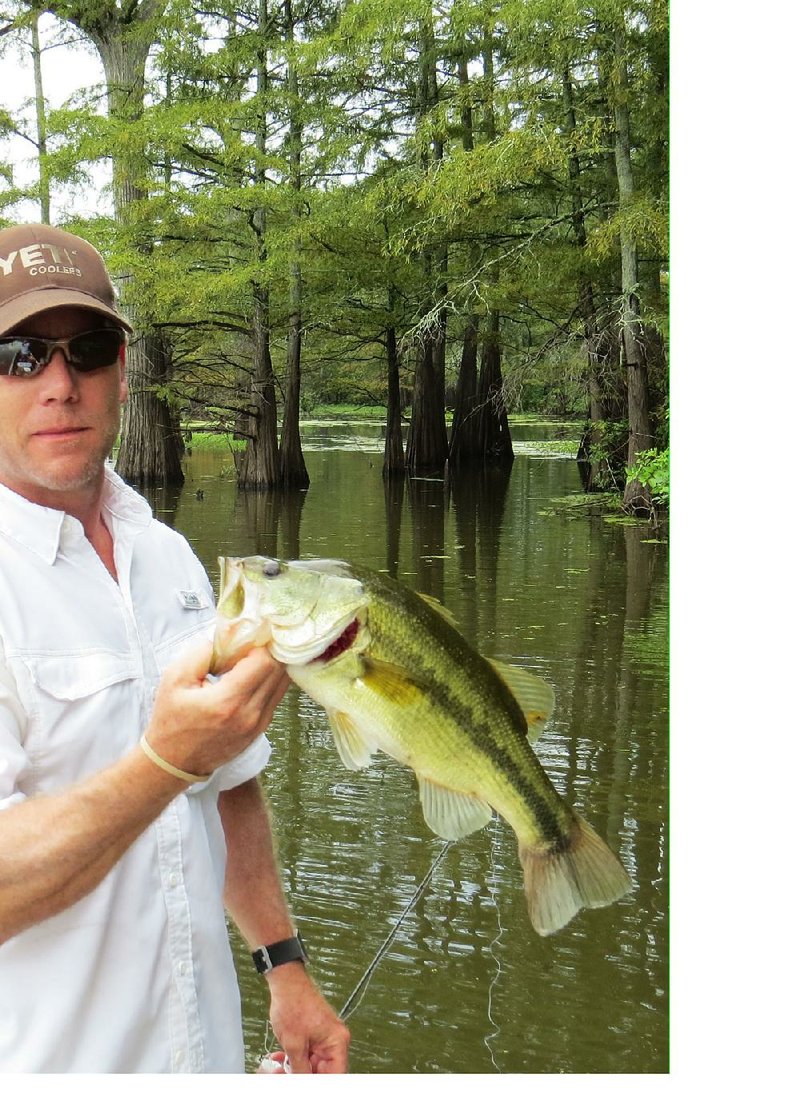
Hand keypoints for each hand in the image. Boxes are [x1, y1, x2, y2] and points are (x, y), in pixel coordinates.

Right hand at [145, 641, 288, 777]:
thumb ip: (202, 652)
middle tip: (252, 643)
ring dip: (272, 666)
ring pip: (282, 684)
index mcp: (228, 701)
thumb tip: (228, 634)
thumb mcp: (175, 679)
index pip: (265, 662)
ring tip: (251, 659)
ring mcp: (258, 725)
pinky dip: (269, 682)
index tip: (247, 637)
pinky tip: (251, 677)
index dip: (259, 644)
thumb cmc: (171, 719)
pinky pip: (276, 698)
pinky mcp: (260, 730)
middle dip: (269, 651)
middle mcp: (249, 714)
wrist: (173, 762)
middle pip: (279, 671)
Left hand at [266, 963, 349, 1073]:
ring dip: (296, 1068)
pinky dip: (295, 1059)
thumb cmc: (293, 1003)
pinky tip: (282, 1059)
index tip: (306, 1086)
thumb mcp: (294, 1044)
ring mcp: (324, 1038)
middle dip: (304, 1076)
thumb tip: (303, 1083)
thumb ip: (300, 1069)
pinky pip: (307, 1055)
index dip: (321, 1083)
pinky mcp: (314, 1035)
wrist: (286, 983)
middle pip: (324, 1071)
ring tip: (281, 1067)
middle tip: (287, 1077)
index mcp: (337, 1041)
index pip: (336, 1074)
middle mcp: (334, 1040)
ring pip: (312, 1065)